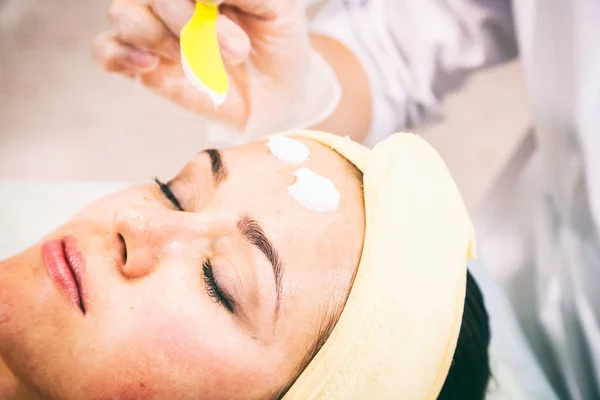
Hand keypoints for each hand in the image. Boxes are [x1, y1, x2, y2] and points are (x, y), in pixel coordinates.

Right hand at [93, 0, 340, 141]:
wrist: (281, 94)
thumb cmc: (280, 43)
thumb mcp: (279, 7)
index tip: (220, 6)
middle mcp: (173, 1)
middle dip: (190, 19)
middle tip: (238, 51)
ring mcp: (155, 31)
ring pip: (123, 14)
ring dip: (161, 36)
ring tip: (199, 60)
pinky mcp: (146, 68)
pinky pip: (105, 52)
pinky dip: (119, 54)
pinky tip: (152, 65)